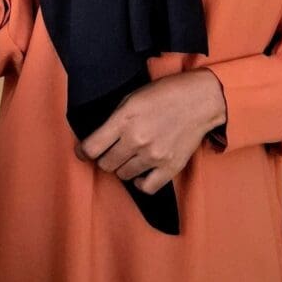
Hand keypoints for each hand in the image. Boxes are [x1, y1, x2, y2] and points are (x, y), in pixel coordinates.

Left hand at [75, 69, 226, 194]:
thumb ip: (115, 119)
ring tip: (128, 157)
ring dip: (122, 168)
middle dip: (103, 158)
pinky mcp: (170, 167)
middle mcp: (137, 140)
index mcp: (124, 120)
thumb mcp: (131, 98)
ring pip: (123, 175)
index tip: (82, 152)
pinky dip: (139, 182)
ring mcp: (154, 156)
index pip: (92, 147)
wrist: (199, 99)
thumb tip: (99, 137)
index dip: (82, 152)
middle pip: (106, 164)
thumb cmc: (164, 94)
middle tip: (109, 152)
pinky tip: (140, 172)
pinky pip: (146, 187)